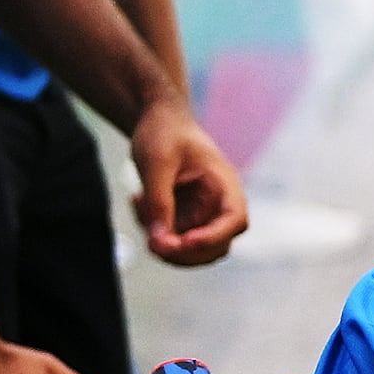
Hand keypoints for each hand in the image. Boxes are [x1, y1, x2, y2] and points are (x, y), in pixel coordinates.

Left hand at [123, 94, 249, 265]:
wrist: (159, 120)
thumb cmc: (164, 133)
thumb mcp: (157, 163)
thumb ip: (159, 202)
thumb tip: (158, 242)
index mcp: (225, 185)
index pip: (235, 220)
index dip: (214, 237)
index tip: (184, 241)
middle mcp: (219, 205)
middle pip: (217, 247)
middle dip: (185, 252)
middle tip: (152, 241)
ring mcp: (202, 215)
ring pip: (192, 251)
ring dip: (165, 244)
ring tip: (141, 205)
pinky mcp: (183, 219)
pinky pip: (171, 240)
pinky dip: (152, 231)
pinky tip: (139, 201)